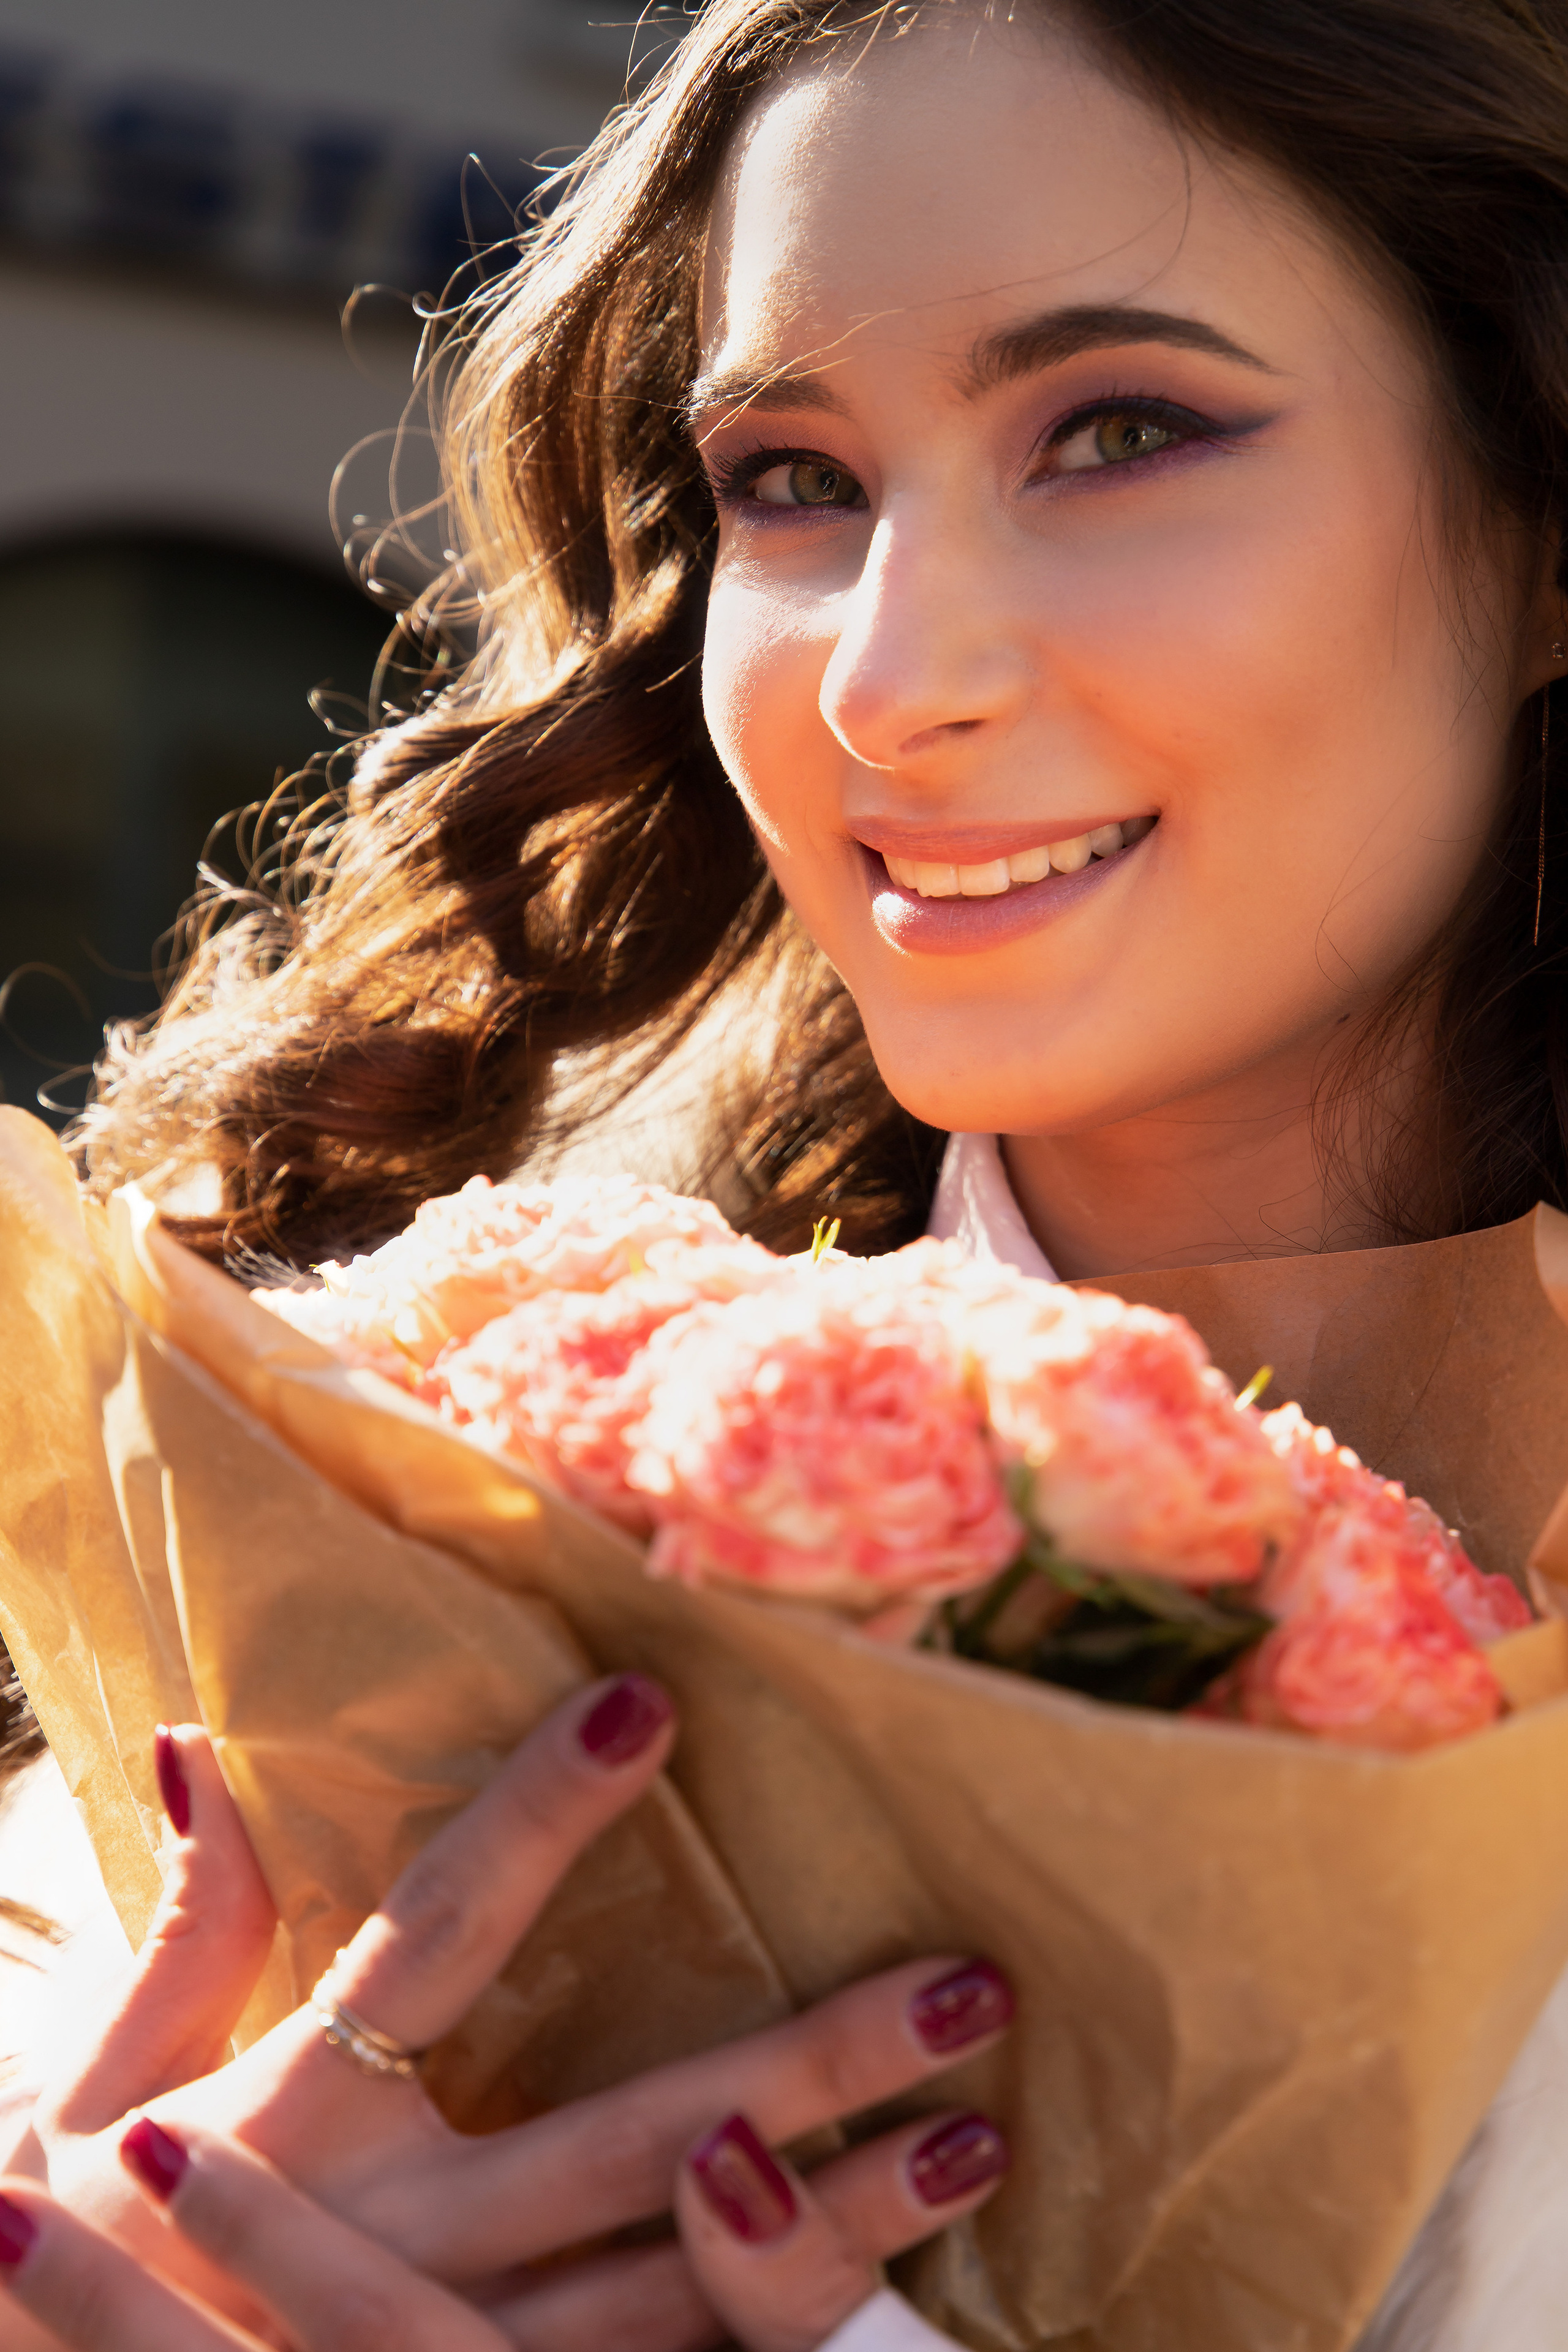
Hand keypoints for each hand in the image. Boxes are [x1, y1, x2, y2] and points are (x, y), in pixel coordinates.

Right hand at [17, 1680, 1011, 2345]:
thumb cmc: (66, 2240)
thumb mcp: (93, 2081)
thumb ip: (178, 1927)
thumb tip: (195, 1746)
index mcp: (292, 2118)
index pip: (435, 1936)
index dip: (538, 1819)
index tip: (648, 1705)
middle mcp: (392, 2235)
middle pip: (626, 2139)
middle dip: (800, 2068)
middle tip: (964, 1986)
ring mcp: (450, 2350)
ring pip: (675, 2290)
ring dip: (836, 2228)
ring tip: (978, 2143)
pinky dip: (768, 2344)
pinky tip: (895, 2308)